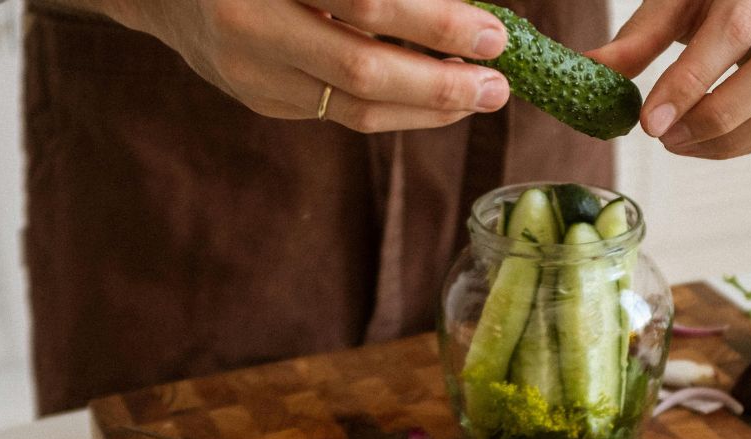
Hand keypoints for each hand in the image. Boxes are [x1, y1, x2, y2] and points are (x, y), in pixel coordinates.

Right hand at [113, 0, 510, 132]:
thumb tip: (461, 5)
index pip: (365, 2)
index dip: (436, 22)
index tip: (491, 33)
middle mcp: (252, 24)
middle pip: (362, 69)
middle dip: (441, 81)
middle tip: (499, 83)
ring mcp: (252, 72)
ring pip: (354, 108)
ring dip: (428, 108)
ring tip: (479, 96)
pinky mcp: (260, 100)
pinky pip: (341, 115)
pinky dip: (398, 111)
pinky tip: (436, 99)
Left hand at [588, 0, 750, 159]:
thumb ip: (641, 36)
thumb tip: (593, 69)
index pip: (734, 30)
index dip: (691, 82)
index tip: (650, 121)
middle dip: (717, 117)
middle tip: (666, 139)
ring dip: (734, 138)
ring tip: (681, 144)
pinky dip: (750, 139)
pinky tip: (709, 142)